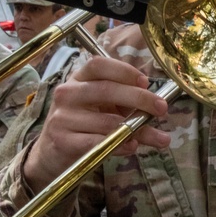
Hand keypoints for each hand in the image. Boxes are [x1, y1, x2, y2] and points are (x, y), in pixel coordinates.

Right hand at [23, 57, 170, 192]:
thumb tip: (159, 105)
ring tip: (159, 137)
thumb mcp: (103, 106)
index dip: (124, 70)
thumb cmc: (85, 122)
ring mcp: (62, 117)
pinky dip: (119, 145)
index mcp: (78, 78)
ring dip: (137, 129)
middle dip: (139, 98)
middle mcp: (67, 93)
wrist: (52, 151)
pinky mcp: (62, 141)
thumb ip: (127, 102)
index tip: (145, 81)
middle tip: (162, 108)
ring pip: (106, 121)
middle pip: (106, 89)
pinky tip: (132, 146)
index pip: (99, 65)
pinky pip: (97, 142)